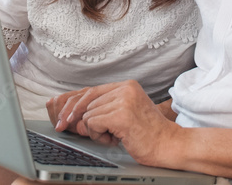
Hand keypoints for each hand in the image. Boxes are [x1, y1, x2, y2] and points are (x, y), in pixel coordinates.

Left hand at [54, 80, 182, 166]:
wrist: (169, 145)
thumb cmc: (147, 134)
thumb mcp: (123, 115)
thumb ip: (101, 111)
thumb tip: (73, 119)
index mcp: (126, 86)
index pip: (90, 90)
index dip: (73, 103)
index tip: (61, 116)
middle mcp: (125, 89)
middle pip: (86, 101)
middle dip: (77, 118)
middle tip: (67, 128)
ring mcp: (124, 100)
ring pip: (88, 114)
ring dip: (95, 131)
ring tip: (114, 137)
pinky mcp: (121, 115)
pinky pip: (93, 123)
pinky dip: (98, 135)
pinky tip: (114, 139)